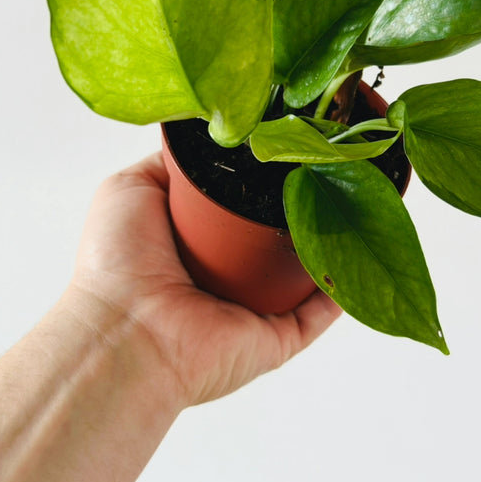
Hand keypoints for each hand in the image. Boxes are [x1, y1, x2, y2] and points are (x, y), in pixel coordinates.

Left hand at [66, 152, 340, 408]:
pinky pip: (322, 311)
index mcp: (195, 246)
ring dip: (334, 240)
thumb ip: (168, 164)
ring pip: (308, 270)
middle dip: (306, 202)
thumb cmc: (115, 263)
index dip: (265, 176)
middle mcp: (227, 278)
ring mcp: (256, 310)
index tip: (292, 142)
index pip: (242, 207)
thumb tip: (204, 142)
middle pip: (280, 234)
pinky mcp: (278, 339)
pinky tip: (365, 248)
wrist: (125, 332)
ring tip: (360, 196)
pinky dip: (346, 285)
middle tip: (331, 164)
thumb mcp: (130, 189)